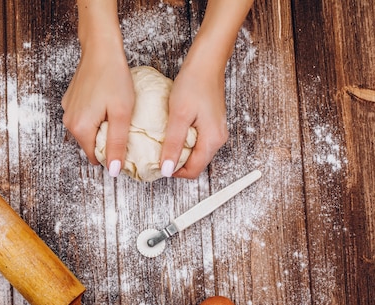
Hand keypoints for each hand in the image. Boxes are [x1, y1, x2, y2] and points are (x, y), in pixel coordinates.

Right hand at [61, 45, 133, 173]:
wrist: (100, 49)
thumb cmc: (113, 78)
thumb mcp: (122, 114)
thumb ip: (117, 144)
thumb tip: (113, 170)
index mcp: (80, 128)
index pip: (95, 157)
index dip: (111, 155)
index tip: (125, 145)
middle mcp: (69, 122)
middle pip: (90, 144)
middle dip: (106, 141)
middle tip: (124, 127)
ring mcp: (67, 110)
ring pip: (87, 130)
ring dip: (100, 128)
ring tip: (115, 114)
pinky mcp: (70, 100)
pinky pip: (83, 117)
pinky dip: (94, 116)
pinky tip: (106, 104)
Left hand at [160, 0, 252, 178]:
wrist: (206, 62)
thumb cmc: (194, 84)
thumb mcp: (179, 115)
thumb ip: (173, 144)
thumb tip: (166, 169)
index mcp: (212, 140)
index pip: (194, 171)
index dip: (173, 172)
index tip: (157, 165)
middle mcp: (218, 139)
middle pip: (196, 163)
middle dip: (176, 164)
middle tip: (156, 156)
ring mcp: (216, 131)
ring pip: (196, 153)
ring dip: (179, 153)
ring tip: (162, 145)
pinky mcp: (211, 124)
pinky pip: (197, 141)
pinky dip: (183, 143)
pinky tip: (171, 134)